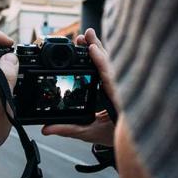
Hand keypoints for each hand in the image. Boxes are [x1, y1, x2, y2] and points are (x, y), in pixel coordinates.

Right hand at [42, 28, 117, 146]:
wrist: (130, 142)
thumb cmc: (114, 137)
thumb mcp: (89, 133)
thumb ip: (68, 129)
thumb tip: (47, 129)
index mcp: (118, 99)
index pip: (110, 76)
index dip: (102, 61)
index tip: (92, 48)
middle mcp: (122, 88)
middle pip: (111, 64)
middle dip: (97, 47)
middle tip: (85, 35)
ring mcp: (121, 85)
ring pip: (112, 63)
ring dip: (99, 50)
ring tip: (86, 38)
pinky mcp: (118, 85)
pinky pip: (111, 68)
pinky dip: (102, 57)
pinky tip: (94, 50)